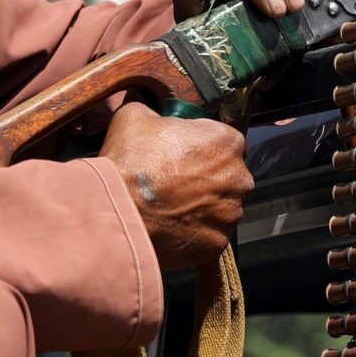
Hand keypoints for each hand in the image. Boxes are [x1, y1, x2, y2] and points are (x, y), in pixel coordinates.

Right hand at [101, 101, 253, 268]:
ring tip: (171, 207)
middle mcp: (239, 179)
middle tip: (175, 182)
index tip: (182, 155)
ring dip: (202, 206)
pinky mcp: (217, 243)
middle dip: (206, 178)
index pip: (223, 140)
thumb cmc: (130, 161)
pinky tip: (172, 226)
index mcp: (228, 142)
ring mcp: (230, 214)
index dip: (201, 146)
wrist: (116, 212)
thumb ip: (156, 113)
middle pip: (227, 176)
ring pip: (221, 207)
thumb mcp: (136, 116)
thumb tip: (155, 117)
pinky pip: (209, 234)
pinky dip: (194, 232)